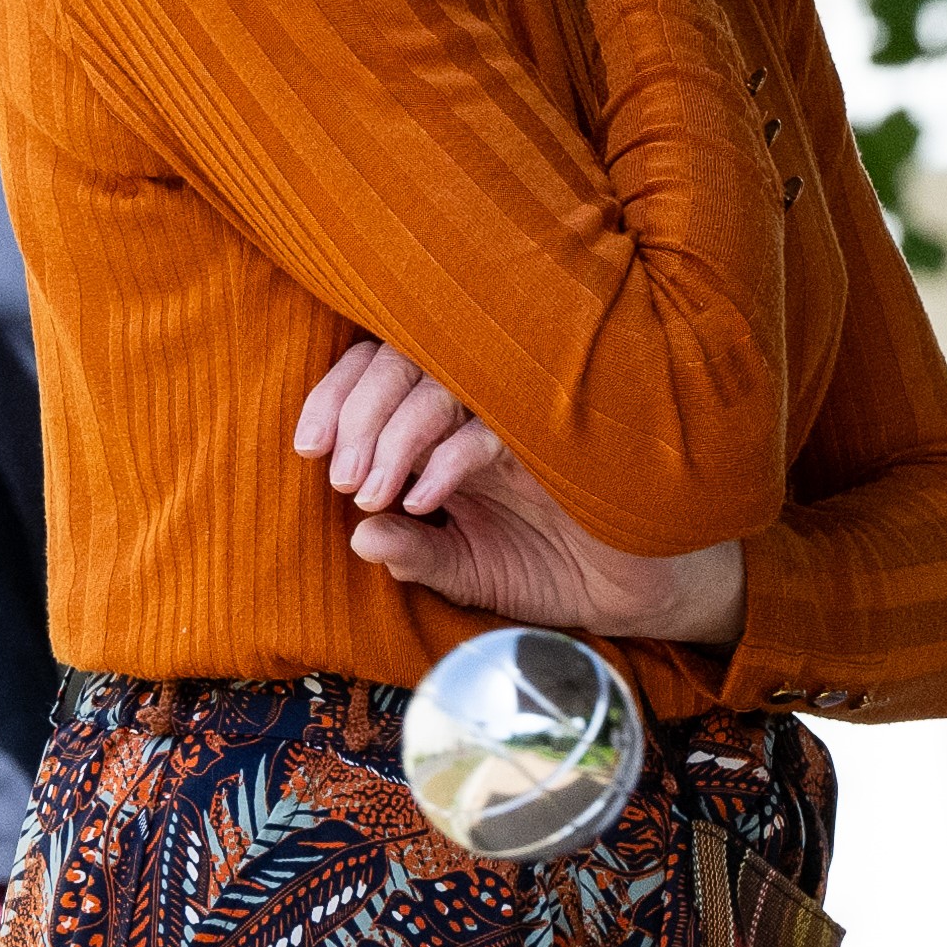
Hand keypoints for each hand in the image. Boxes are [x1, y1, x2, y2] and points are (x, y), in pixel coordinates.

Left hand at [294, 343, 749, 653]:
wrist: (639, 591)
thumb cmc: (556, 568)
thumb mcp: (469, 571)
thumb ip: (415, 554)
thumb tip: (360, 540)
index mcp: (447, 416)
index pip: (377, 366)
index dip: (335, 396)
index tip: (307, 448)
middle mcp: (481, 399)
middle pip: (402, 355)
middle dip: (357, 412)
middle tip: (339, 477)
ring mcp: (520, 410)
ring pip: (442, 378)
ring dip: (394, 433)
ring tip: (372, 494)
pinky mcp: (559, 432)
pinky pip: (492, 423)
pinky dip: (449, 456)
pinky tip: (427, 498)